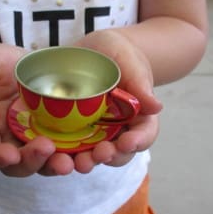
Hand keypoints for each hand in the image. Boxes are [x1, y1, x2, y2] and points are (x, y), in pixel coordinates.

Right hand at [0, 45, 74, 176]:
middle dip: (31, 161)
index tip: (7, 154)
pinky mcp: (58, 137)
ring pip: (44, 163)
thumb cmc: (3, 67)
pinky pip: (66, 151)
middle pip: (17, 164)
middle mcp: (12, 141)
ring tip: (70, 161)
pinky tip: (90, 150)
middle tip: (46, 148)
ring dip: (56, 165)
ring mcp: (36, 141)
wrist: (27, 68)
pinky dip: (77, 155)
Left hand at [72, 30, 162, 172]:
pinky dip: (65, 152)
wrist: (93, 51)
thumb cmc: (117, 53)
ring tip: (78, 162)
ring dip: (87, 161)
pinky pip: (71, 144)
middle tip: (100, 154)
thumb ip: (140, 82)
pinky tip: (56, 152)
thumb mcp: (129, 61)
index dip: (138, 141)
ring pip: (94, 152)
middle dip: (110, 156)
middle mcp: (118, 127)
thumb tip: (156, 107)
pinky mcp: (74, 127)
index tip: (127, 142)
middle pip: (119, 151)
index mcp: (137, 114)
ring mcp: (96, 129)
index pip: (144, 133)